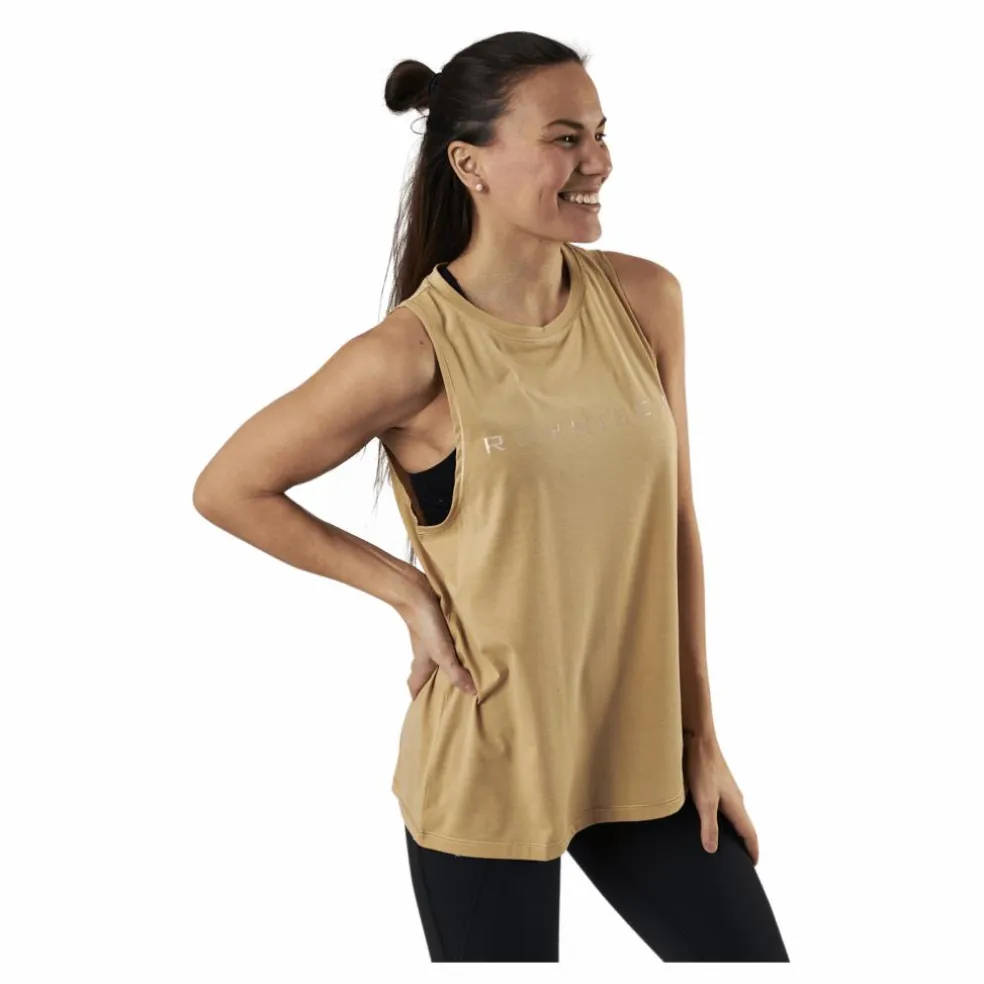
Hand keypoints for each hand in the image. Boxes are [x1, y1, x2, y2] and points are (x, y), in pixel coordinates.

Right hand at [402, 585, 476, 700]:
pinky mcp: (440, 627)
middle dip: (441, 686)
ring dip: (454, 666)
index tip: (430, 711)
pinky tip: (474, 648)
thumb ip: (456, 672)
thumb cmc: (424, 624)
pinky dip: (459, 648)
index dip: (420, 700)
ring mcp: (433, 640)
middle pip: (430, 675)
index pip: (415, 688)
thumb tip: (472, 692)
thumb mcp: (441, 652)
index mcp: (422, 665)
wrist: (416, 592)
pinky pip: (450, 642)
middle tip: (459, 696)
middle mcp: (426, 655)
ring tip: (473, 674)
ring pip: (442, 659)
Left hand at [683, 732, 759, 865]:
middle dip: (745, 843)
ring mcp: (727, 790)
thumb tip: (712, 850)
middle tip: (742, 858)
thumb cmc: (702, 769)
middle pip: (744, 826)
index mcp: (737, 805)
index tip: (753, 865)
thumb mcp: (704, 801)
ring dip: (735, 830)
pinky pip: (726, 806)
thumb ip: (709, 826)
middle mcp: (735, 799)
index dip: (752, 850)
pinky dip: (725, 818)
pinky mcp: (718, 783)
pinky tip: (713, 817)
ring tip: (728, 842)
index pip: (749, 834)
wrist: (699, 740)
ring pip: (736, 815)